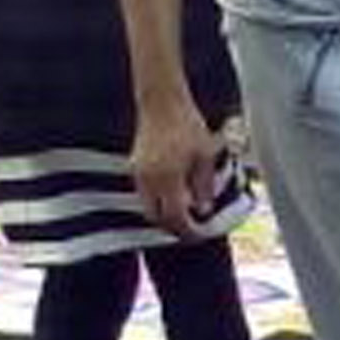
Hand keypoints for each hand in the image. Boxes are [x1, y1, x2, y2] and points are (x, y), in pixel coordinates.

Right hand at [132, 103, 227, 233]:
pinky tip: (172, 198)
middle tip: (191, 228)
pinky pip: (143, 194)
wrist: (162, 104)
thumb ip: (203, 185)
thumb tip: (204, 211)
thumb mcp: (205, 156)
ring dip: (163, 215)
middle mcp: (148, 179)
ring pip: (147, 206)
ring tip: (184, 214)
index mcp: (168, 177)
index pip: (174, 216)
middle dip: (173, 226)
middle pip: (156, 216)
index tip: (198, 235)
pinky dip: (156, 202)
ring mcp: (138, 173)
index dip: (186, 230)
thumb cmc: (188, 126)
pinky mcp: (134, 166)